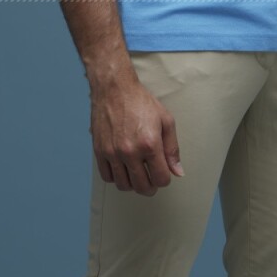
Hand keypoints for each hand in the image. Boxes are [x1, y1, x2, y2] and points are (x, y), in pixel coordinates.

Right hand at [89, 75, 184, 196]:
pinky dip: (116, 178)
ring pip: (123, 185)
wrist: (114, 89)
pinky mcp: (99, 151)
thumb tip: (177, 172)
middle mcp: (130, 151)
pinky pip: (107, 177)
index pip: (161, 179)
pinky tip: (122, 168)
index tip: (163, 173)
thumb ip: (172, 149)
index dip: (165, 179)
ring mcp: (112, 153)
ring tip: (137, 175)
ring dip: (133, 184)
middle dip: (151, 187)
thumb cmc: (141, 102)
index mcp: (150, 144)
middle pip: (142, 187)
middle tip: (151, 180)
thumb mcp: (166, 121)